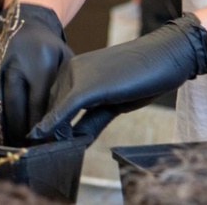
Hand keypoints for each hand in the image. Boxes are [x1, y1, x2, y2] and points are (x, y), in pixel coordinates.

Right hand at [0, 3, 71, 143]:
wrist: (32, 20)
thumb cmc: (52, 50)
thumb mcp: (68, 65)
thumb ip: (65, 91)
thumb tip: (62, 128)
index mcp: (44, 62)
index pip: (38, 102)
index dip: (38, 125)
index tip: (38, 143)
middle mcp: (19, 59)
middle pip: (14, 101)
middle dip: (16, 128)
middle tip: (18, 147)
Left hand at [30, 12, 206, 141]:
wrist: (165, 56)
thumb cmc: (143, 78)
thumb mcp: (113, 103)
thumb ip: (92, 119)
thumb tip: (75, 139)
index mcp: (74, 69)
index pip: (55, 101)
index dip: (50, 124)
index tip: (42, 142)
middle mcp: (70, 70)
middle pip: (52, 107)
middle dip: (48, 130)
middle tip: (40, 150)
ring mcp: (77, 76)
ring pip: (56, 110)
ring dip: (50, 133)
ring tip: (45, 151)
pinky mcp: (87, 87)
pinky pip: (65, 110)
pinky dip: (52, 126)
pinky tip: (41, 137)